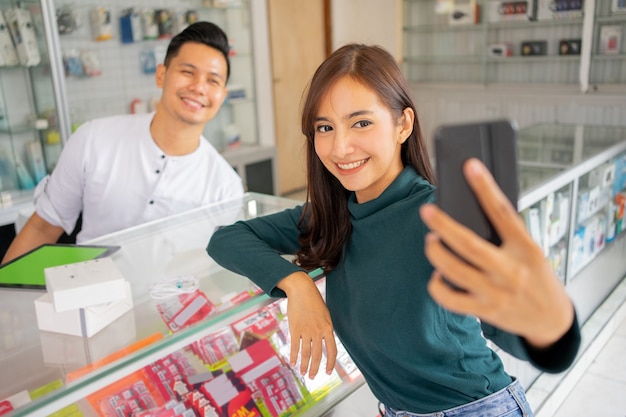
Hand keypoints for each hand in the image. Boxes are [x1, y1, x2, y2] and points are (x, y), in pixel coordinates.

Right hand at [278, 272, 336, 377]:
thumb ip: (325, 329)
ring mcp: (306, 330)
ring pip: (306, 353)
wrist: (302, 290)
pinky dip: (293, 356)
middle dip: (315, 368)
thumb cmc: (314, 301)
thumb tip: (325, 343)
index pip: (332, 350)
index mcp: (328, 328)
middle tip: (313, 377)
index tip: (328, 372)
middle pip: (318, 355)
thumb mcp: (325, 315)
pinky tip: (292, 362)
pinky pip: (295, 346)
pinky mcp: (295, 329)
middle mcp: (318, 331)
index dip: (330, 363)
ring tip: (303, 373)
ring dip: (305, 365)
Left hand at [419, 158, 573, 347]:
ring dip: (436, 253)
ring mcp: (495, 292)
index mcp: (525, 249)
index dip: (485, 187)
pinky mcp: (484, 310)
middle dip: (443, 225)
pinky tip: (437, 275)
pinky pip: (450, 298)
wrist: (552, 320)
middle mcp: (510, 270)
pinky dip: (437, 285)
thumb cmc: (537, 278)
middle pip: (468, 244)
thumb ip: (506, 236)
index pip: (503, 212)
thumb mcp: (531, 252)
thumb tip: (469, 211)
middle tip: (426, 211)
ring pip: (453, 270)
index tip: (470, 166)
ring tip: (431, 242)